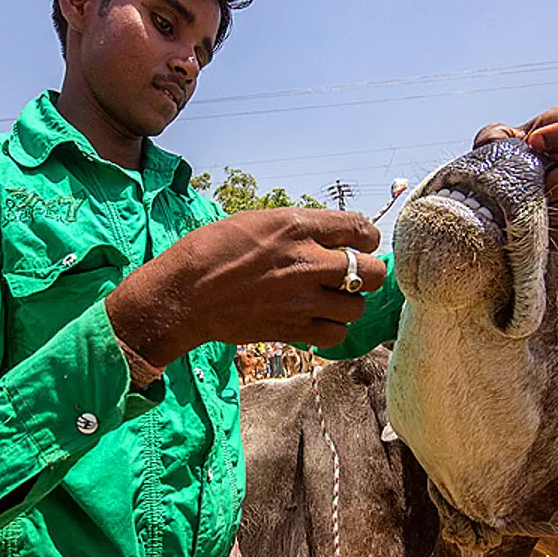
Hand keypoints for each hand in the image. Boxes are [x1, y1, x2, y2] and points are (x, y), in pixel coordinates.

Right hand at [106, 207, 387, 366]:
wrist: (184, 293)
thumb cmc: (212, 251)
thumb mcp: (258, 222)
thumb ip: (300, 230)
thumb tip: (331, 238)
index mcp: (297, 227)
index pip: (361, 228)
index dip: (367, 238)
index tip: (361, 244)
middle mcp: (307, 262)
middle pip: (373, 272)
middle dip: (370, 272)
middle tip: (353, 275)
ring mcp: (302, 299)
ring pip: (357, 307)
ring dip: (349, 303)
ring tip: (329, 300)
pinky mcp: (293, 329)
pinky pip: (336, 335)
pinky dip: (332, 329)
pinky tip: (317, 320)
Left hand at [475, 100, 557, 248]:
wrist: (508, 189)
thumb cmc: (510, 155)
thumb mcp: (497, 138)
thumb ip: (495, 136)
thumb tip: (498, 145)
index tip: (536, 141)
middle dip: (553, 178)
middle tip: (527, 185)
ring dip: (552, 207)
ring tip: (526, 205)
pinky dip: (552, 230)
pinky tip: (532, 225)